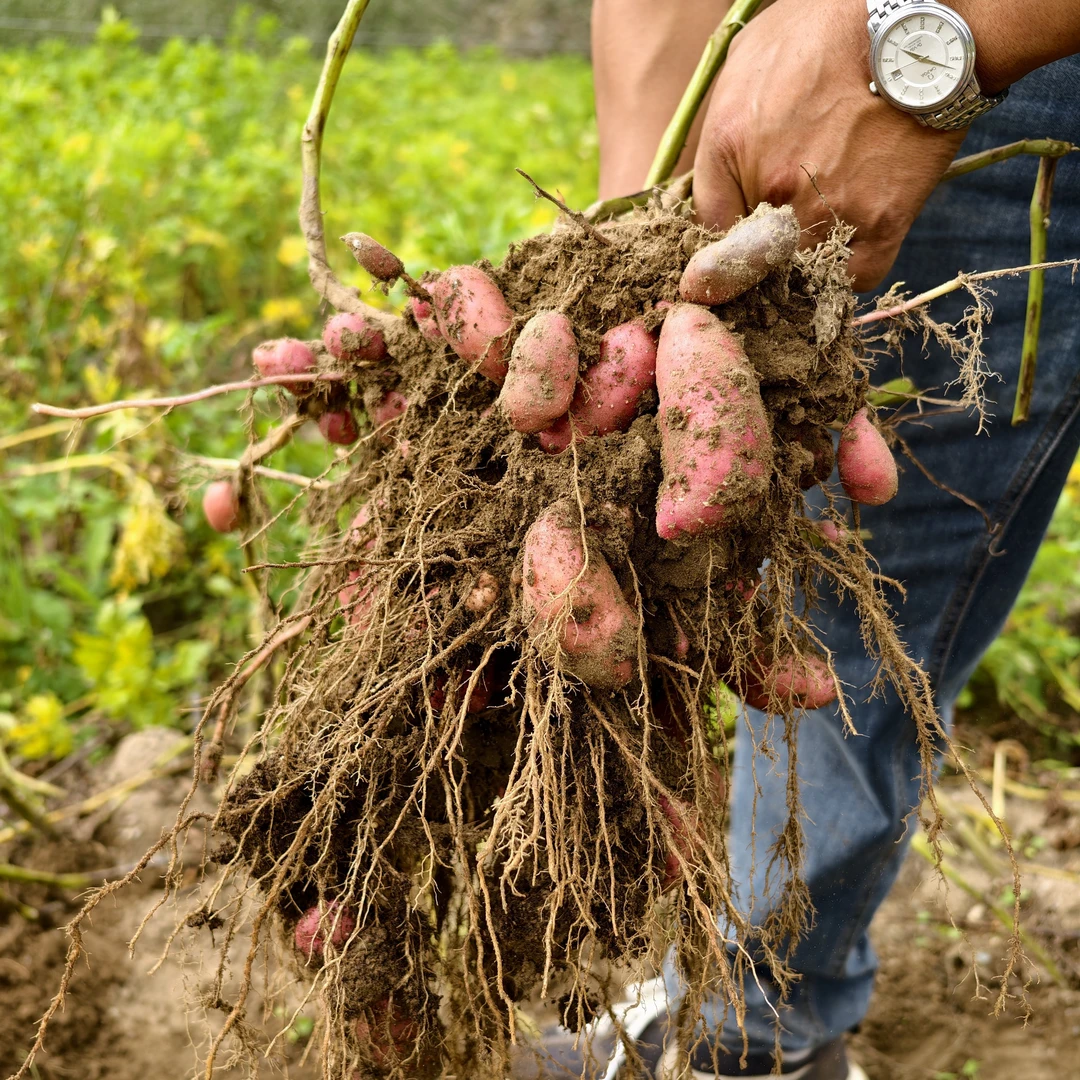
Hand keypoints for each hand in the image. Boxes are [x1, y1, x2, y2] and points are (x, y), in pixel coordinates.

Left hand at [692, 0, 965, 288]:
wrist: (922, 25)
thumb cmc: (829, 31)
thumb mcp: (746, 62)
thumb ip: (719, 133)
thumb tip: (706, 194)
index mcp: (730, 143)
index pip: (705, 226)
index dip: (718, 233)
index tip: (733, 234)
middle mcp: (772, 187)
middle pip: (748, 261)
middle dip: (755, 255)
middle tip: (779, 232)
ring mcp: (827, 212)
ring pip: (798, 273)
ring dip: (803, 261)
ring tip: (823, 221)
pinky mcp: (880, 226)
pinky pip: (854, 278)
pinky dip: (850, 268)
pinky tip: (852, 236)